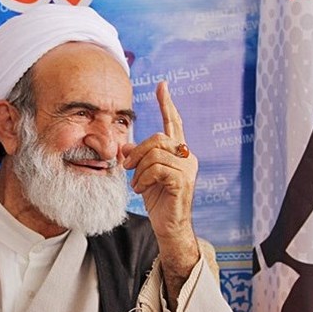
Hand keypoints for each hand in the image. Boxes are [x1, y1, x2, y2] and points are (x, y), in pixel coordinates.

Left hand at [122, 81, 198, 302]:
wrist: (168, 227)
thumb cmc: (157, 200)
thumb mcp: (141, 174)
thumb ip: (136, 158)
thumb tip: (125, 147)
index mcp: (177, 151)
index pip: (173, 122)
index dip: (166, 104)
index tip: (162, 85)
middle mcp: (186, 156)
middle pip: (157, 138)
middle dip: (137, 152)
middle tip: (127, 167)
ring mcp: (187, 169)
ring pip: (155, 154)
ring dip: (139, 169)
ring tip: (137, 184)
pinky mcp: (183, 182)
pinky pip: (157, 169)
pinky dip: (144, 179)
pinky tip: (142, 189)